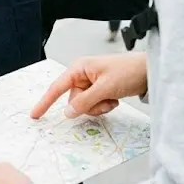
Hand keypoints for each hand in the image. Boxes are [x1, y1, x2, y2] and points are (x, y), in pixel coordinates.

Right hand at [30, 53, 147, 119]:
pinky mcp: (100, 90)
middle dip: (89, 105)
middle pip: (73, 100)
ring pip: (84, 105)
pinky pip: (94, 105)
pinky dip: (104, 106)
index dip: (45, 102)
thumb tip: (67, 112)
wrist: (149, 71)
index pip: (57, 87)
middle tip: (105, 99)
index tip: (35, 114)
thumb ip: (85, 101)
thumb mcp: (105, 88)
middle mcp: (83, 75)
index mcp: (79, 68)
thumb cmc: (128, 71)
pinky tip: (115, 98)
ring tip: (112, 98)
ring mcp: (92, 83)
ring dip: (98, 107)